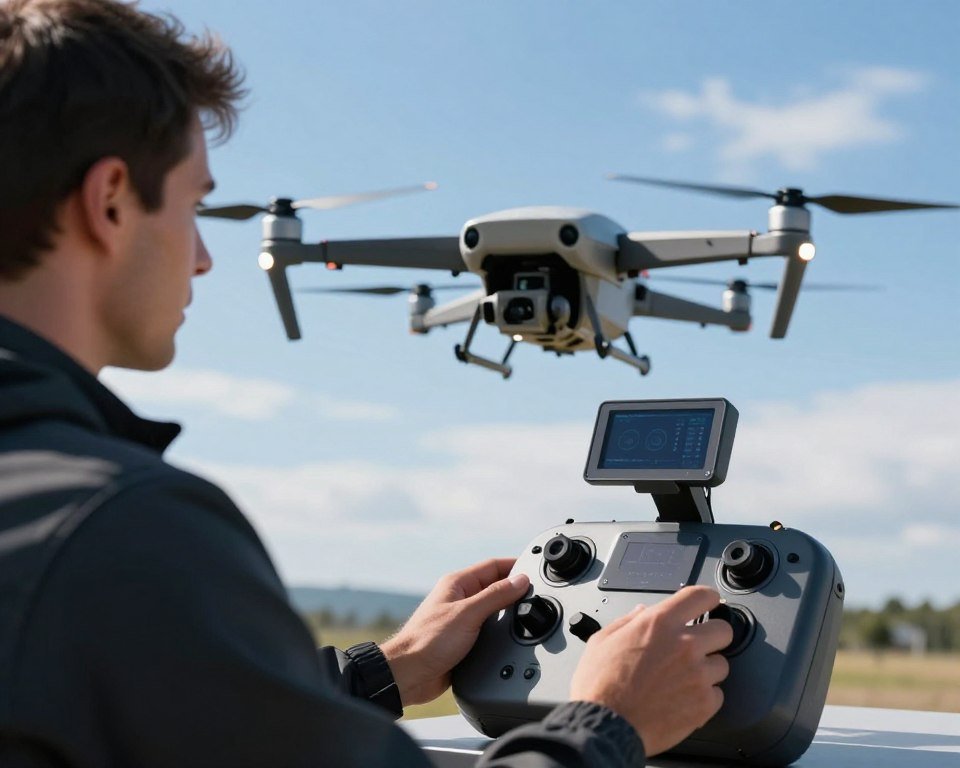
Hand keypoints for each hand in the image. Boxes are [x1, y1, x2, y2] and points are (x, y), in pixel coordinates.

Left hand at [380, 558, 529, 706]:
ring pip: (493, 608)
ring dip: (508, 610)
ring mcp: (461, 618)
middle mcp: (460, 598)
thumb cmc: (427, 641)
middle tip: (536, 593)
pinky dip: (501, 629)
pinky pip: (488, 628)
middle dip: (515, 588)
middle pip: (495, 586)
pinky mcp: (464, 639)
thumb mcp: (467, 614)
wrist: (409, 675)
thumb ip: (495, 596)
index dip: (514, 565)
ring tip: (528, 612)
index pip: (493, 566)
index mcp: (457, 583)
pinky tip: (512, 634)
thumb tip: (520, 580)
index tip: (534, 568)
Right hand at [569, 586, 732, 756]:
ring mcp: (697, 675)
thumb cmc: (600, 685)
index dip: (708, 598)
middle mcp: (684, 645)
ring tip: (683, 678)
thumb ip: (627, 621)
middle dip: (712, 636)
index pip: (700, 596)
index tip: (708, 603)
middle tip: (697, 646)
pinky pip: (717, 694)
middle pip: (723, 630)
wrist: (605, 725)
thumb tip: (641, 613)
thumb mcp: (603, 640)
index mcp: (659, 623)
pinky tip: (684, 698)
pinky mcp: (704, 704)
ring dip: (707, 669)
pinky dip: (704, 697)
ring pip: (722, 664)